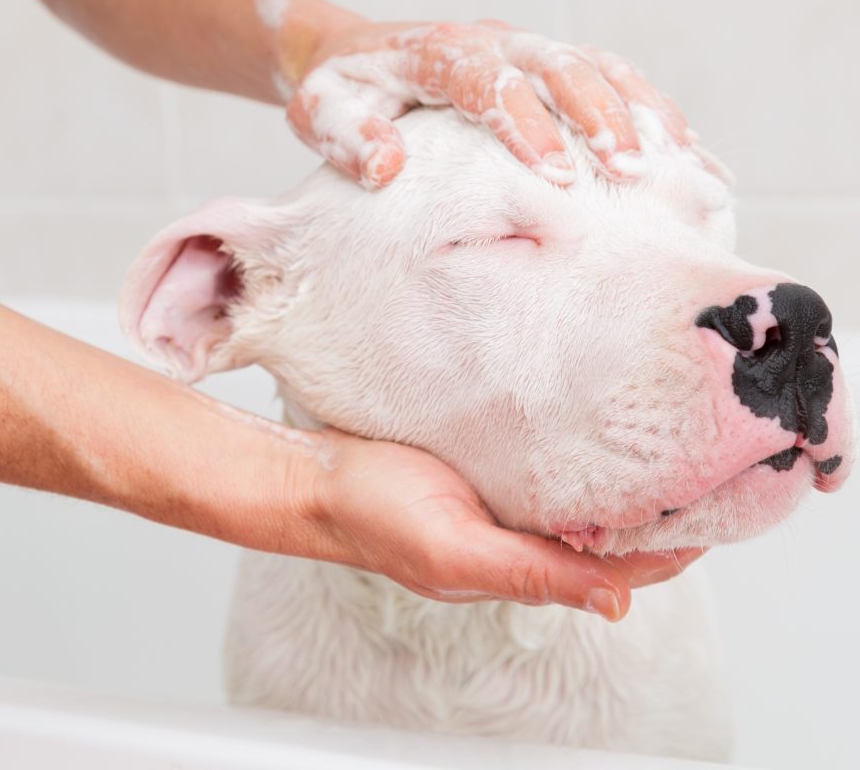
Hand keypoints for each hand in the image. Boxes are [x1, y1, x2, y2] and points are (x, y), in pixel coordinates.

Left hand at [285, 19, 688, 189]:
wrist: (352, 55)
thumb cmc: (337, 90)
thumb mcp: (318, 111)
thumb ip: (344, 134)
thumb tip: (386, 166)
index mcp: (436, 51)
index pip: (487, 81)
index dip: (525, 124)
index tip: (555, 173)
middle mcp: (489, 41)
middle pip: (557, 66)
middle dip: (599, 116)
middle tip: (630, 170)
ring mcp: (521, 48)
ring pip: (594, 65)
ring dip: (635, 110)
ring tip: (677, 161)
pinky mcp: (542, 64)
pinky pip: (605, 74)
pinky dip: (645, 106)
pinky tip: (682, 146)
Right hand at [314, 429, 704, 619]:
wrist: (320, 476)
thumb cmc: (374, 517)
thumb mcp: (454, 550)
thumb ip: (530, 575)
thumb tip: (616, 605)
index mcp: (520, 566)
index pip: (618, 567)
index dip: (669, 548)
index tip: (714, 512)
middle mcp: (521, 536)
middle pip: (609, 533)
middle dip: (657, 510)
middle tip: (705, 467)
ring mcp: (504, 500)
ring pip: (581, 497)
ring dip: (622, 480)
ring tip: (668, 444)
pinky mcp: (486, 465)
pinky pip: (546, 465)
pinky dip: (580, 454)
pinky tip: (597, 428)